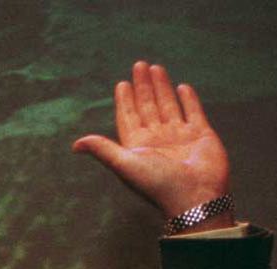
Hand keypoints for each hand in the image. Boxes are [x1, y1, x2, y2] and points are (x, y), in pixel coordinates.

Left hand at [72, 61, 230, 222]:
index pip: (129, 118)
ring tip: (156, 68)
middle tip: (139, 65)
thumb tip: (75, 145)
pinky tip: (182, 87)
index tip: (122, 84)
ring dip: (162, 88)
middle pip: (148, 107)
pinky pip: (193, 112)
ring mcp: (180, 137)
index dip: (125, 101)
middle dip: (143, 87)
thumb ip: (103, 150)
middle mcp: (158, 140)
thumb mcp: (125, 164)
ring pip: (168, 105)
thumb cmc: (158, 184)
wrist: (194, 197)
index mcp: (138, 147)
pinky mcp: (201, 135)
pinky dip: (188, 100)